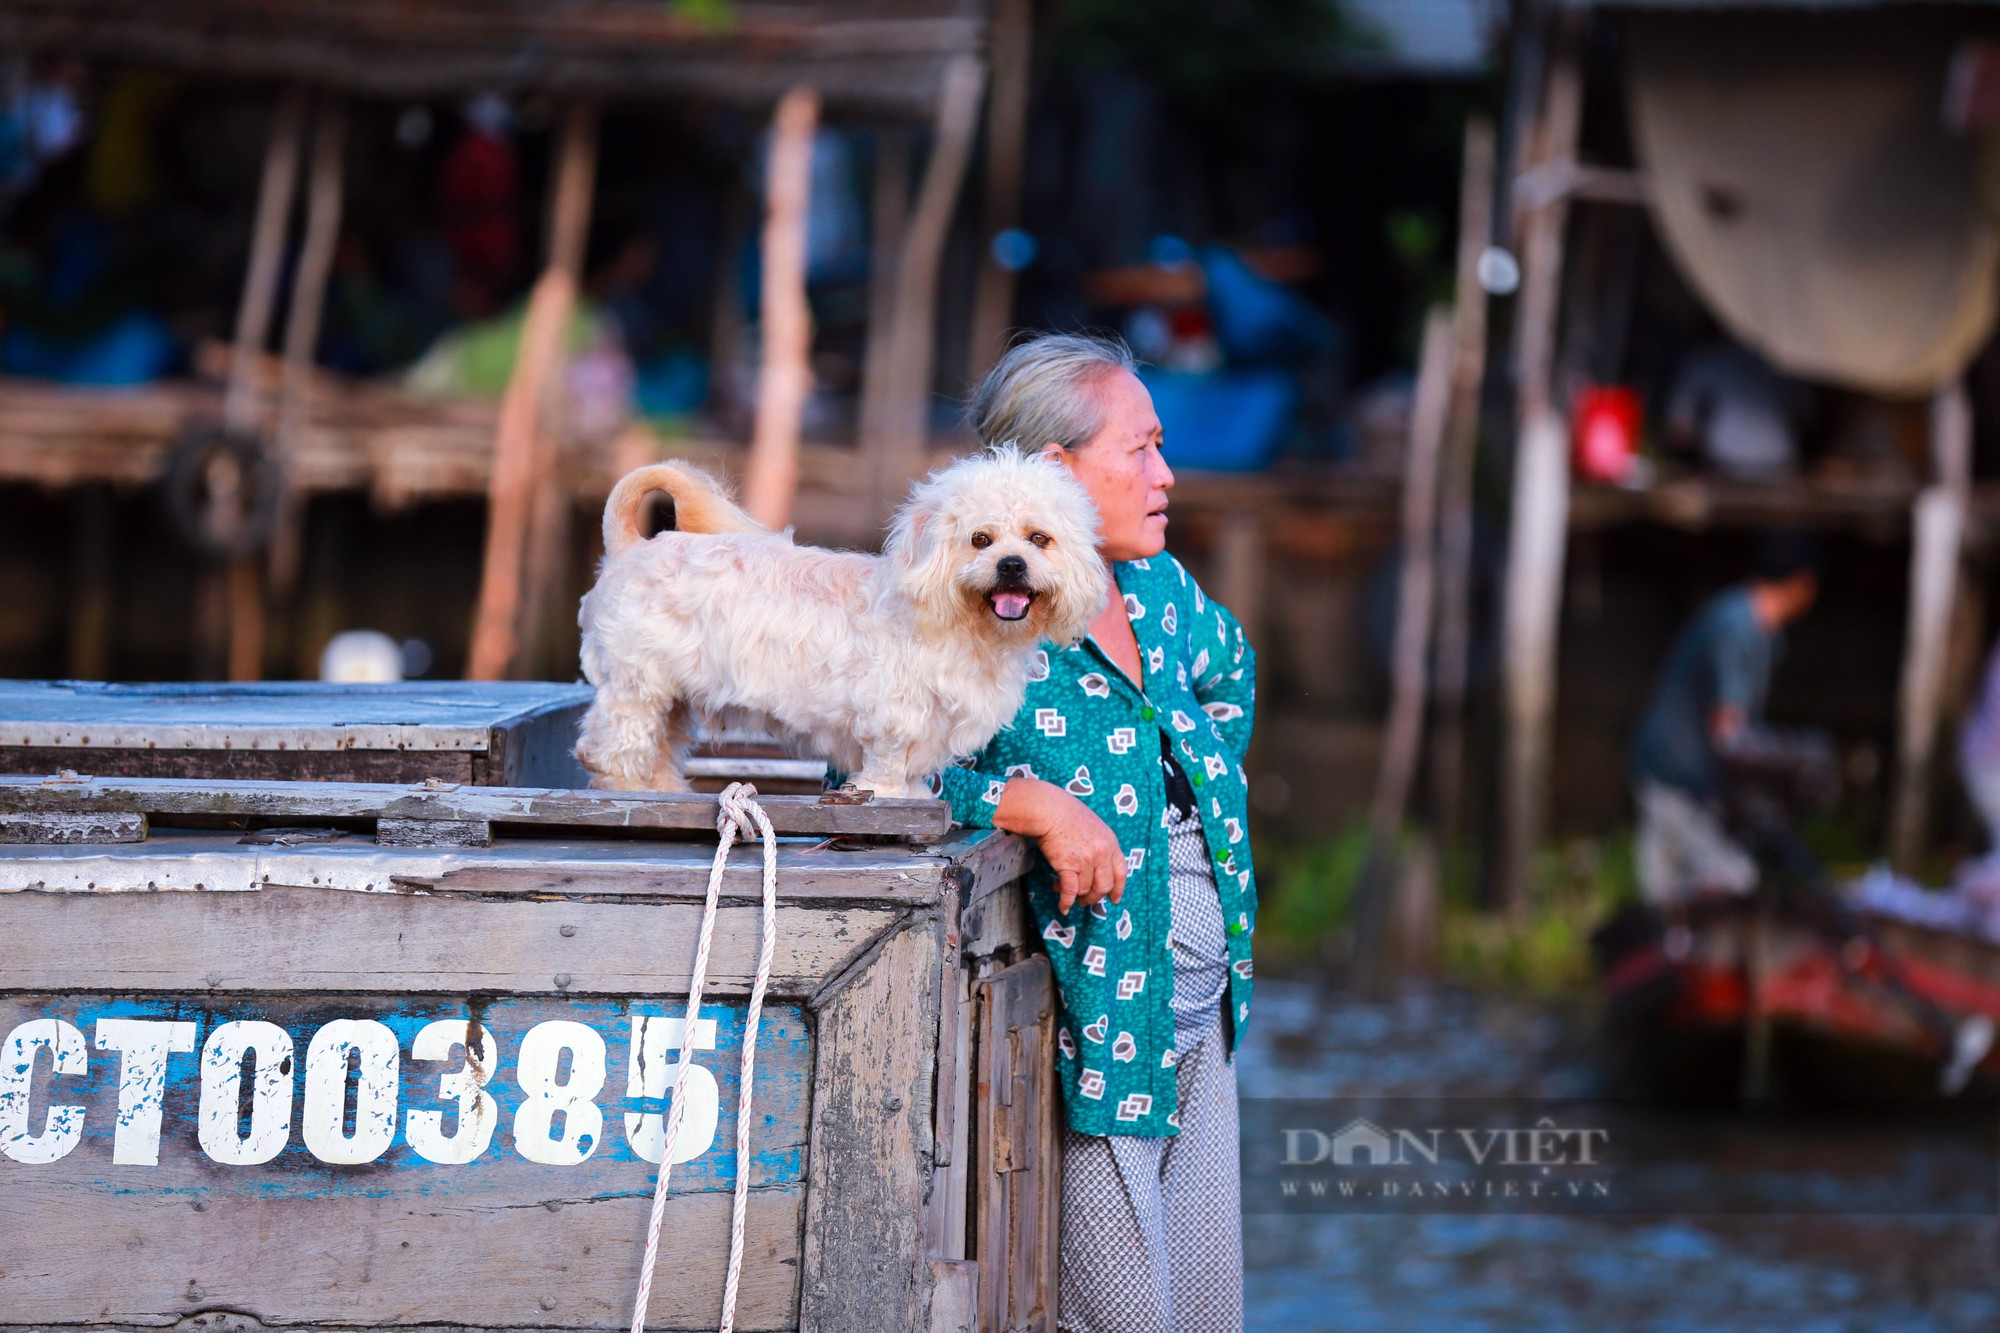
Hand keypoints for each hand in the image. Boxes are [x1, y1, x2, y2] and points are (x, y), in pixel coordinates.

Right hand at [994, 777, 1128, 913]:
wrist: (1049, 809)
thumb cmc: (1066, 814)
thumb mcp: (1094, 826)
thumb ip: (1099, 845)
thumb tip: (1096, 866)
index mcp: (1110, 842)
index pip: (1121, 872)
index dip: (1118, 888)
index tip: (1114, 898)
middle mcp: (1102, 853)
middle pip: (1105, 886)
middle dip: (1095, 897)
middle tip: (1085, 900)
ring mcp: (1086, 860)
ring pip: (1086, 889)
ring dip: (1076, 896)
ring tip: (1063, 891)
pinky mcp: (1069, 866)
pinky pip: (1070, 891)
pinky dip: (1066, 902)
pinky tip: (1063, 907)